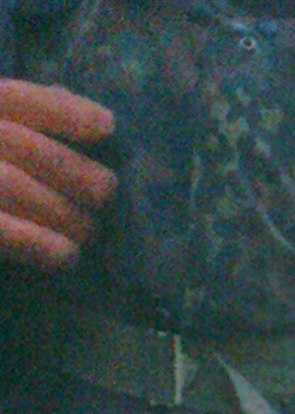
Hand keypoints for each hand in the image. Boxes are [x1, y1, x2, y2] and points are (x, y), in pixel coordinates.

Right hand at [0, 80, 115, 268]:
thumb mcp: (1, 131)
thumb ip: (28, 120)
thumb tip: (94, 120)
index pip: (17, 99)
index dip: (63, 111)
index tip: (107, 126)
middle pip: (18, 143)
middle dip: (71, 170)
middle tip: (105, 193)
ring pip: (12, 186)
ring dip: (62, 212)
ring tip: (88, 230)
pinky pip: (3, 231)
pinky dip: (38, 243)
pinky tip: (67, 256)